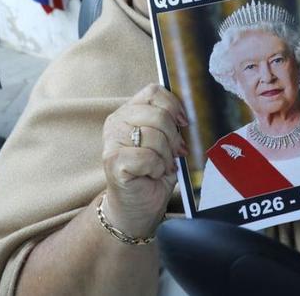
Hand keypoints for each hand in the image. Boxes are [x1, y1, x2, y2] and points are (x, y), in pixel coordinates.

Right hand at [101, 84, 188, 237]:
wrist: (137, 208)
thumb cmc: (153, 173)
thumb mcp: (165, 142)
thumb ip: (170, 123)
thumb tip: (188, 114)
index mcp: (128, 111)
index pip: (153, 92)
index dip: (174, 106)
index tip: (183, 124)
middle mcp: (116, 122)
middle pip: (157, 114)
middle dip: (173, 137)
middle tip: (175, 153)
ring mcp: (111, 141)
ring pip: (154, 136)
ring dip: (166, 156)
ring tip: (162, 166)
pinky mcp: (113, 161)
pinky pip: (147, 156)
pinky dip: (157, 168)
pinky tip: (153, 174)